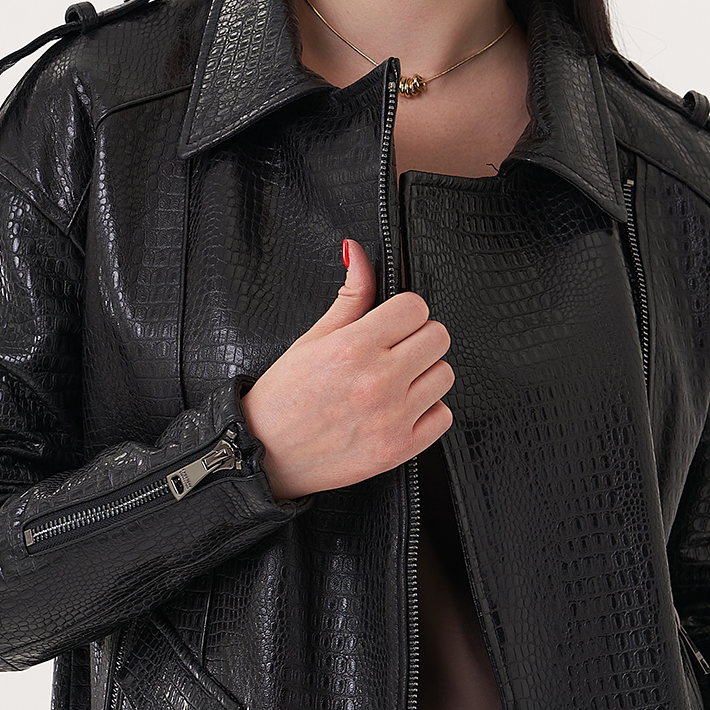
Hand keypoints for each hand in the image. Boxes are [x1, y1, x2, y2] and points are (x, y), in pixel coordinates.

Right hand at [239, 237, 453, 500]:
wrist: (265, 455)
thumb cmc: (283, 399)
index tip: (392, 323)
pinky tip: (400, 409)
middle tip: (393, 352)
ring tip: (394, 382)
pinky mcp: (399, 449)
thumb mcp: (311, 338)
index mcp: (354, 348)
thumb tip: (358, 254)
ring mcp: (392, 418)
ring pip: (445, 375)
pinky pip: (443, 417)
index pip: (415, 307)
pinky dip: (428, 411)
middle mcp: (378, 382)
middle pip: (438, 337)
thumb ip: (349, 296)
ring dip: (425, 374)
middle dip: (418, 339)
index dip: (404, 312)